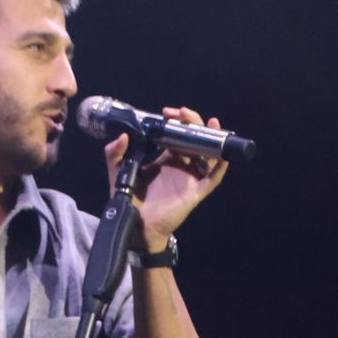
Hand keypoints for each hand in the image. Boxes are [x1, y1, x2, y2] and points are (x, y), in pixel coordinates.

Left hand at [104, 105, 230, 250]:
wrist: (136, 225)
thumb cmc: (130, 199)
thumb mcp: (118, 171)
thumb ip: (115, 154)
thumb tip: (122, 137)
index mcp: (166, 158)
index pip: (177, 134)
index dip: (176, 121)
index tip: (167, 112)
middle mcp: (181, 165)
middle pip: (195, 138)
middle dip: (191, 122)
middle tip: (179, 113)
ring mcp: (190, 177)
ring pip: (208, 154)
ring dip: (212, 137)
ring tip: (209, 122)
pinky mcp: (196, 192)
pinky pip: (213, 178)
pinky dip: (220, 166)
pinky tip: (223, 153)